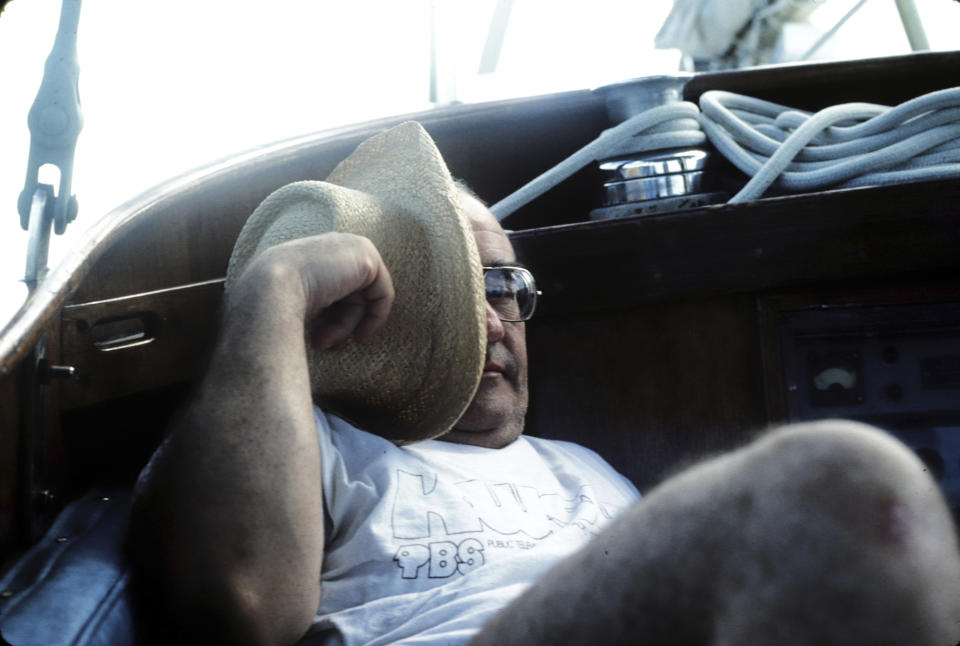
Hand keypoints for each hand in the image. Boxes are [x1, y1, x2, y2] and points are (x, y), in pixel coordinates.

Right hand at [233, 232, 394, 349]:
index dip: (330, 318)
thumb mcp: (294, 301)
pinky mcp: (367, 257)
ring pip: (363, 298)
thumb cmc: (272, 302)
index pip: (332, 290)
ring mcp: (352, 246)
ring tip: (326, 341)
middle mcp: (332, 244)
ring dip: (346, 326)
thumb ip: (315, 305)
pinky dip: (375, 318)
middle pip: (350, 294)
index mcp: (312, 252)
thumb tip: (326, 329)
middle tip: (323, 344)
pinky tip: (359, 335)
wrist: (269, 289)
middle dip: (338, 324)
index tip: (322, 341)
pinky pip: (383, 294)